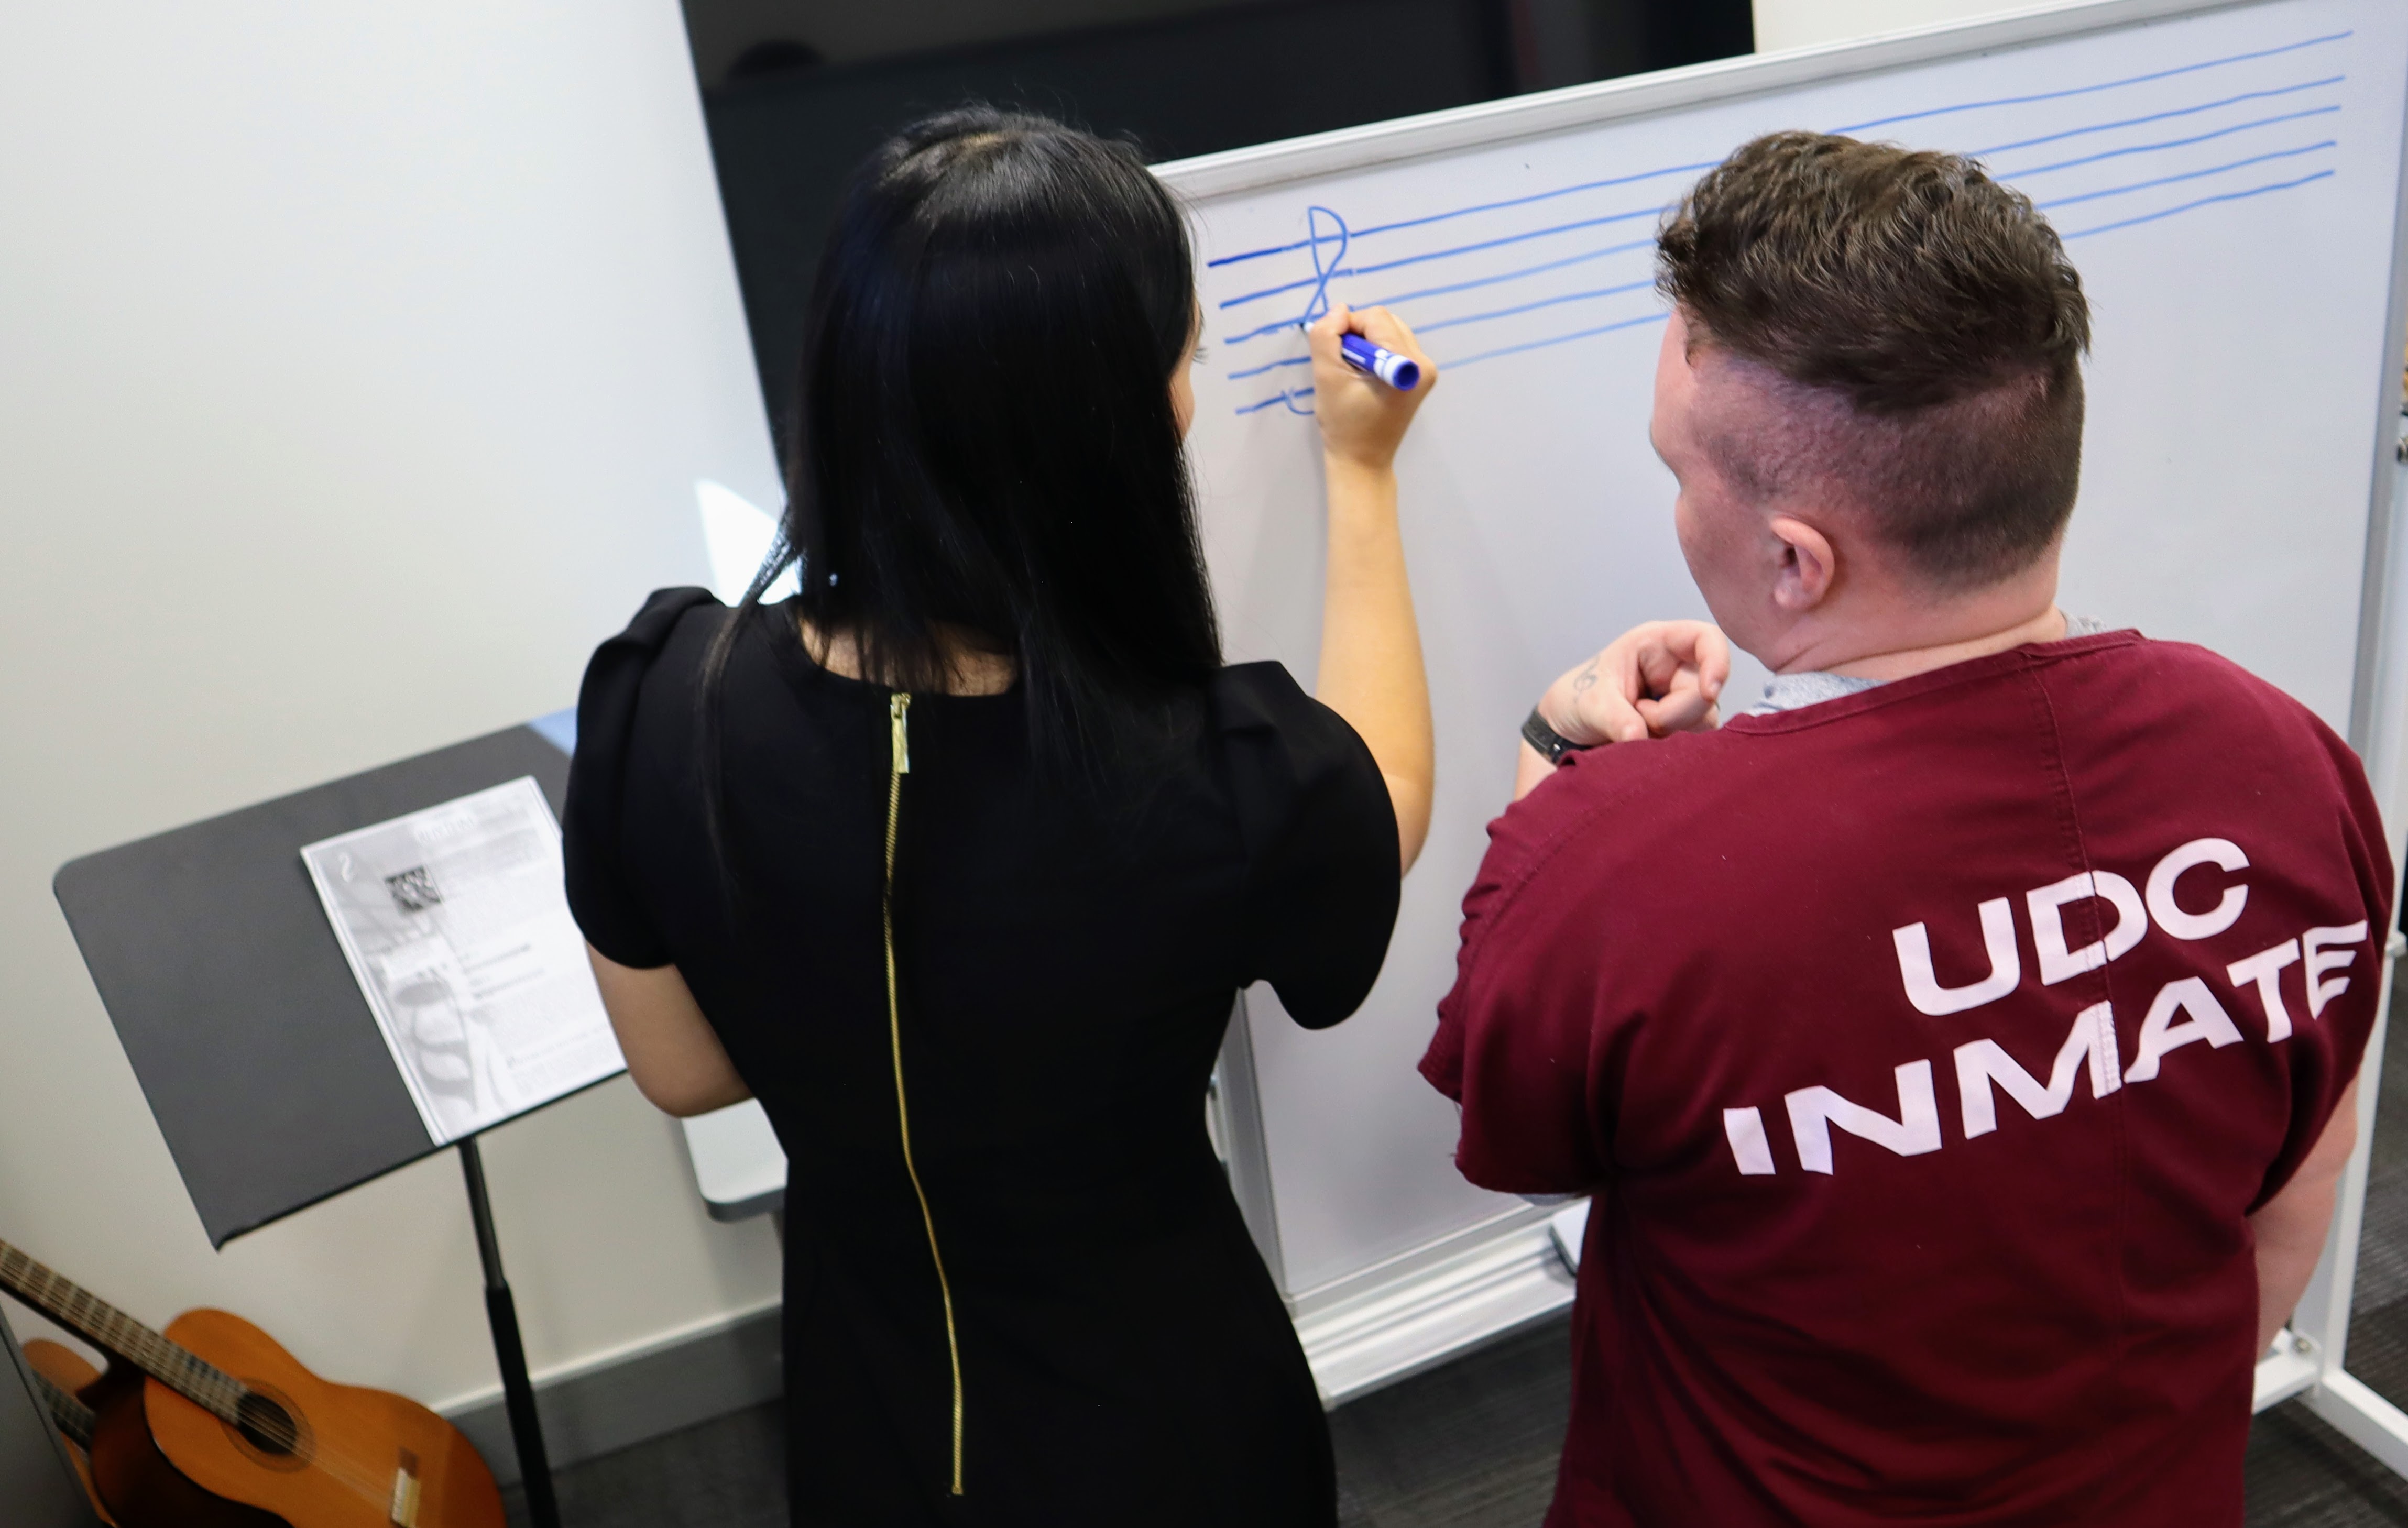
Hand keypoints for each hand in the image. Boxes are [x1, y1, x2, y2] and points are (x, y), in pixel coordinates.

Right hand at [1307, 304, 1435, 470]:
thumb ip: (1326, 337)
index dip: (1347, 327)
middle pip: (1385, 321)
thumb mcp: (1326, 377)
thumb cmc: (1344, 425)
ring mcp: (1425, 370)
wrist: (1362, 460)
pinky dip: (1375, 351)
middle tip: (1344, 365)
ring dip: (1366, 342)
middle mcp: (1424, 363)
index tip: (1334, 354)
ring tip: (1354, 372)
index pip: (1375, 318)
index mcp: (1408, 365)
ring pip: (1389, 330)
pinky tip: (1364, 375)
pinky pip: (1394, 344)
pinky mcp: (1420, 375)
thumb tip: (1339, 310)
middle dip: (1359, 334)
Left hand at [1539, 621, 1731, 746]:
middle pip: (1705, 693)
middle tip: (1635, 718)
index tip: (1709, 692)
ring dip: (1668, 734)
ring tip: (1634, 727)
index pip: (1706, 639)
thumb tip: (1637, 737)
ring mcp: (1685, 698)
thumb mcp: (1589, 702)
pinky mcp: (1686, 726)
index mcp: (1657, 644)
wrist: (1572, 726)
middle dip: (1671, 716)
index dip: (1717, 662)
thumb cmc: (1582, 697)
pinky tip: (1645, 741)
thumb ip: (1613, 716)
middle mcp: (1678, 668)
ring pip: (1703, 721)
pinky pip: (1694, 740)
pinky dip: (1668, 747)